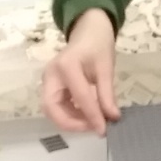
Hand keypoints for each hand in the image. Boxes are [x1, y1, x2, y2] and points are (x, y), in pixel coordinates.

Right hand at [40, 8, 118, 134]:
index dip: (92, 116)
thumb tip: (112, 118)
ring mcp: (48, 81)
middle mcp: (50, 75)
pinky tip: (87, 115)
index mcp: (66, 66)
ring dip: (71, 121)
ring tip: (93, 122)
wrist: (88, 30)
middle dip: (71, 123)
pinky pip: (57, 106)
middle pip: (52, 108)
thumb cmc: (98, 44)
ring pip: (52, 110)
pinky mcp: (51, 86)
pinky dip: (70, 114)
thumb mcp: (106, 68)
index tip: (104, 130)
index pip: (79, 97)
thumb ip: (107, 95)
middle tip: (92, 128)